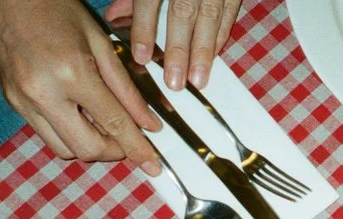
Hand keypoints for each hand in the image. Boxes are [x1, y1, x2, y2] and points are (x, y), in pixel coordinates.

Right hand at [0, 0, 161, 173]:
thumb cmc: (52, 8)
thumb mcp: (99, 41)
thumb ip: (126, 88)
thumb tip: (148, 124)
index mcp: (71, 73)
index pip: (113, 124)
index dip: (137, 148)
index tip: (152, 164)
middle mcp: (44, 93)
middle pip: (87, 149)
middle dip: (114, 152)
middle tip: (128, 142)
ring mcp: (23, 101)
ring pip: (64, 149)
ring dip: (89, 146)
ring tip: (103, 127)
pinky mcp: (12, 104)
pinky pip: (46, 135)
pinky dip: (68, 135)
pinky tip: (80, 117)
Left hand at [106, 0, 240, 89]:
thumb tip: (114, 17)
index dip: (144, 28)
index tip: (141, 56)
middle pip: (183, 13)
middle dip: (180, 49)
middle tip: (175, 81)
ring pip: (209, 18)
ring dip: (204, 52)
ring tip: (197, 80)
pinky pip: (228, 14)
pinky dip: (220, 36)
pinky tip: (213, 56)